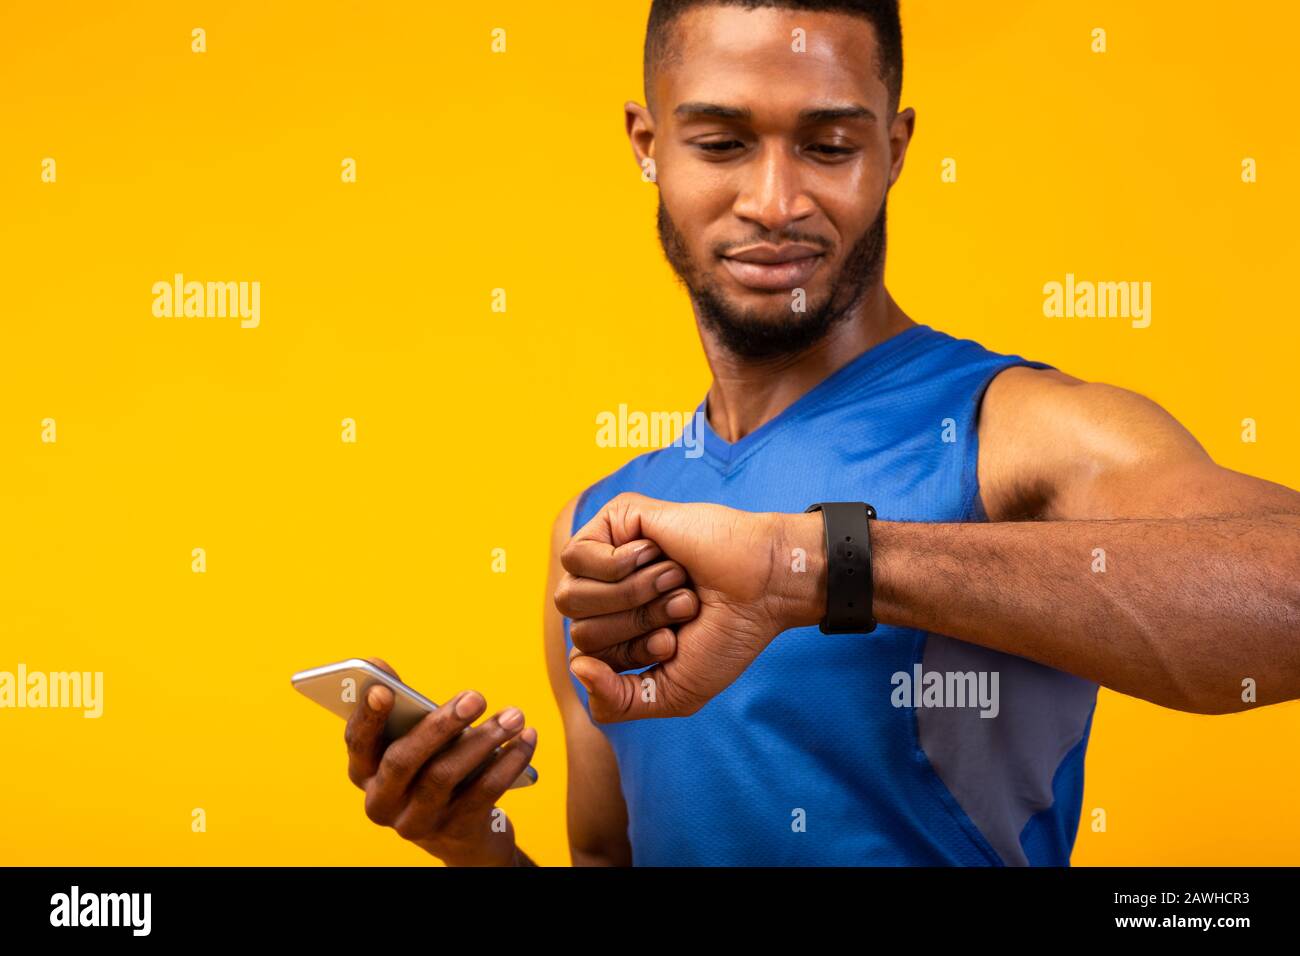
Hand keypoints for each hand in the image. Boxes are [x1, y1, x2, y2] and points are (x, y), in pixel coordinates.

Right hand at [344, 658, 536, 865]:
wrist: (461, 835)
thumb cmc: (432, 768)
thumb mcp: (413, 742)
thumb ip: (400, 707)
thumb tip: (377, 666)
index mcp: (365, 773)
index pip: (358, 743)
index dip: (368, 717)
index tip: (383, 689)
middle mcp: (382, 803)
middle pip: (403, 760)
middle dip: (441, 725)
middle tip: (476, 697)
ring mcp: (417, 822)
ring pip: (445, 776)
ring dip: (484, 740)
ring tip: (514, 716)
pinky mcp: (455, 832)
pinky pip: (484, 793)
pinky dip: (509, 761)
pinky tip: (527, 738)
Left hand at [556, 494, 825, 720]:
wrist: (762, 587)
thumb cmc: (725, 635)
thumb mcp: (671, 691)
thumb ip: (618, 703)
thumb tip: (577, 666)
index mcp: (619, 632)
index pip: (583, 659)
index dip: (629, 657)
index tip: (675, 643)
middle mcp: (608, 595)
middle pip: (577, 629)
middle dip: (635, 626)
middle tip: (682, 607)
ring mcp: (608, 557)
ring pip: (570, 595)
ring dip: (633, 597)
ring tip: (674, 582)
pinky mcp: (613, 521)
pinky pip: (575, 556)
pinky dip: (621, 566)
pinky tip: (658, 555)